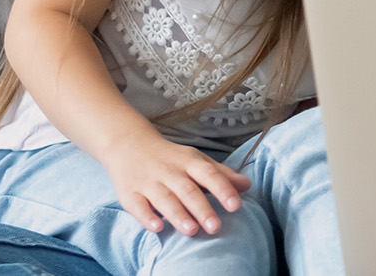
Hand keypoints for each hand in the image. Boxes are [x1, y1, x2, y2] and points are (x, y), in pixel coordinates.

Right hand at [98, 132, 252, 237]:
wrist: (129, 145)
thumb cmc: (170, 158)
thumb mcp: (196, 160)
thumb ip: (220, 174)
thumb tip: (247, 185)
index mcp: (189, 162)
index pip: (208, 174)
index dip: (222, 189)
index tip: (235, 205)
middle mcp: (170, 172)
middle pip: (188, 190)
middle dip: (202, 209)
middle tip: (215, 227)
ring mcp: (149, 182)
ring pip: (165, 199)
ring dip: (178, 215)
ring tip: (192, 230)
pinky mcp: (130, 194)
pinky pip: (138, 206)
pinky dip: (146, 216)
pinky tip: (157, 227)